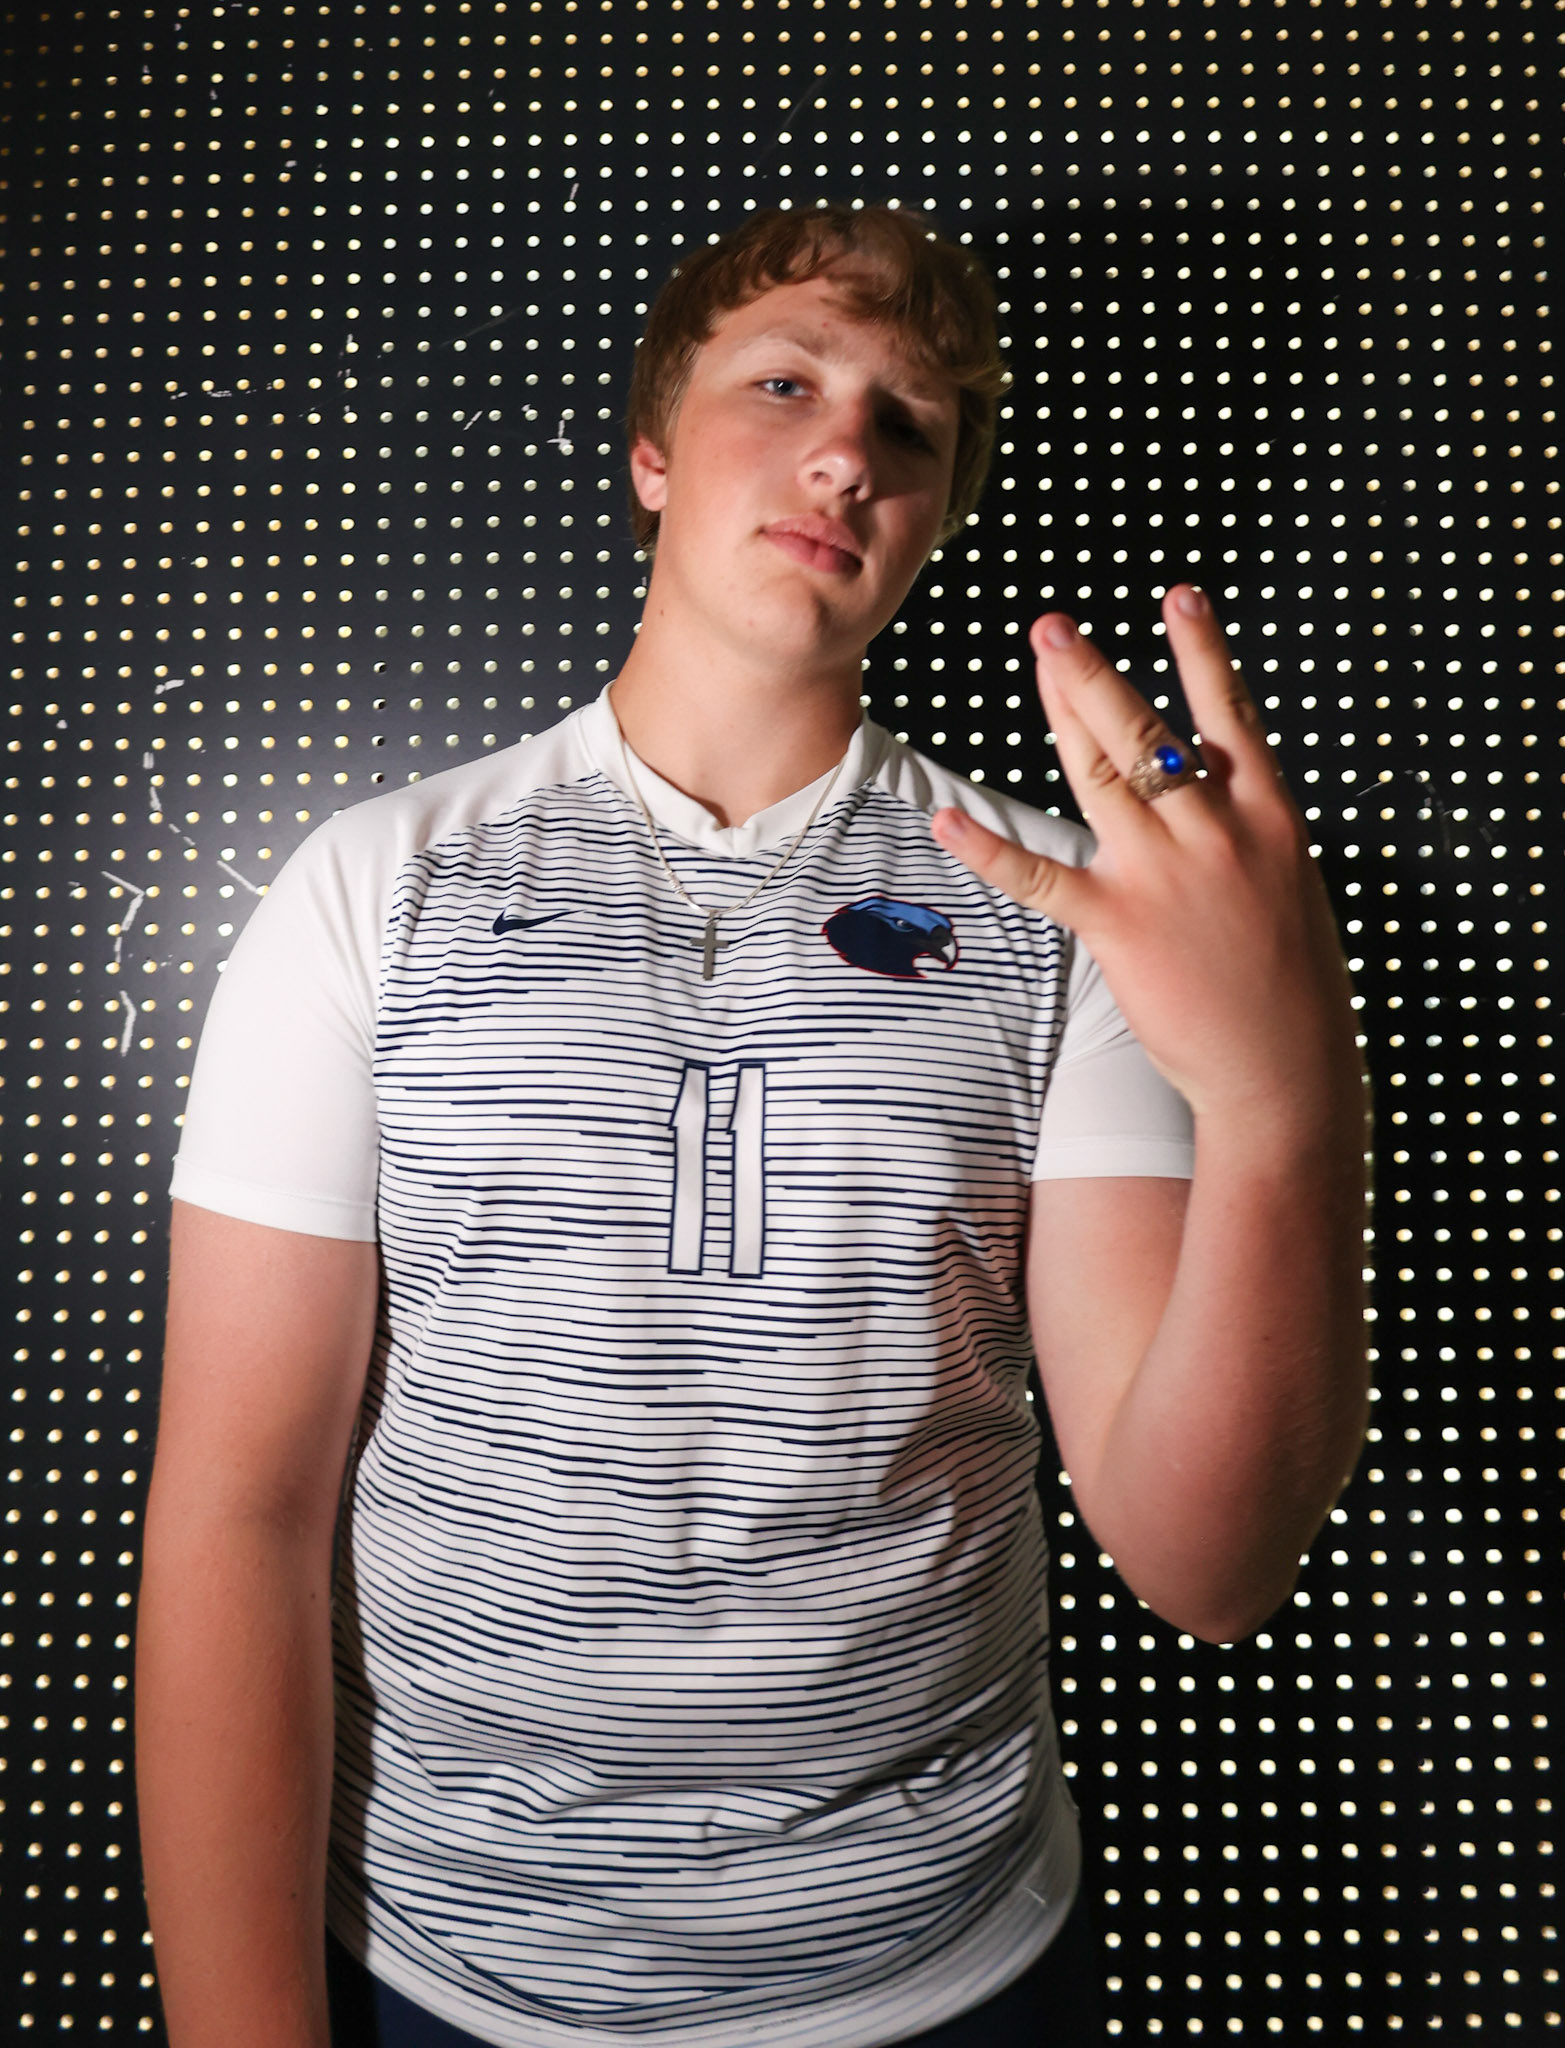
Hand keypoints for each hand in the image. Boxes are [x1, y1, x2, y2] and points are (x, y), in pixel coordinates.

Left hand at [928, 584, 1361, 1132]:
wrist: (1286, 1068)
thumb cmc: (1291, 985)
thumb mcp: (1289, 887)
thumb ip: (1249, 831)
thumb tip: (1223, 789)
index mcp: (1269, 817)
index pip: (1231, 715)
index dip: (1203, 651)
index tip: (1180, 597)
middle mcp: (1217, 831)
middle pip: (1148, 731)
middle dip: (1096, 674)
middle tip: (1053, 628)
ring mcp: (1166, 874)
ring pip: (1102, 774)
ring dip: (1063, 710)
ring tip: (1038, 662)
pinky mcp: (1119, 925)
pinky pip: (1041, 876)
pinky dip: (987, 849)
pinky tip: (947, 820)